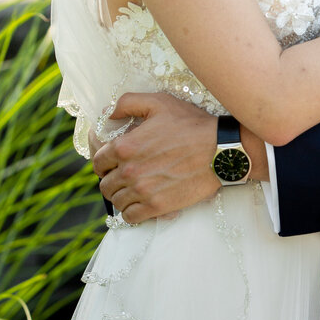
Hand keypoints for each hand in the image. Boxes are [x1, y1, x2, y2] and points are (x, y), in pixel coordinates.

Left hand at [92, 92, 219, 223]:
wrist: (221, 149)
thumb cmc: (192, 124)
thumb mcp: (159, 102)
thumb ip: (128, 103)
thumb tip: (108, 115)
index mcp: (125, 146)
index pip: (98, 162)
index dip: (103, 163)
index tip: (112, 165)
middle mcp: (130, 170)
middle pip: (105, 185)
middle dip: (112, 181)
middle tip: (124, 178)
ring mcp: (143, 190)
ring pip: (117, 202)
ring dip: (122, 197)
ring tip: (133, 191)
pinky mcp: (157, 206)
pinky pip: (131, 217)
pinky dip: (132, 213)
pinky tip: (140, 204)